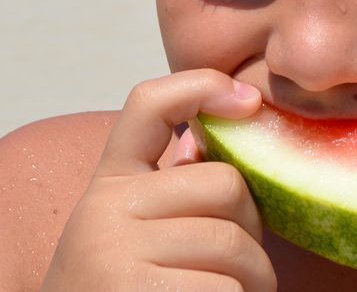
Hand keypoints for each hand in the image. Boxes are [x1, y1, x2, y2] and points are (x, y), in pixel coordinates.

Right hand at [40, 69, 277, 291]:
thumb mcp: (128, 240)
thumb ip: (167, 193)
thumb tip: (213, 135)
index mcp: (106, 187)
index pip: (148, 105)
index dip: (203, 85)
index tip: (249, 100)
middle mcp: (103, 211)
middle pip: (226, 186)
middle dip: (252, 231)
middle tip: (242, 272)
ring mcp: (116, 255)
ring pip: (236, 245)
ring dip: (253, 282)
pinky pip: (227, 291)